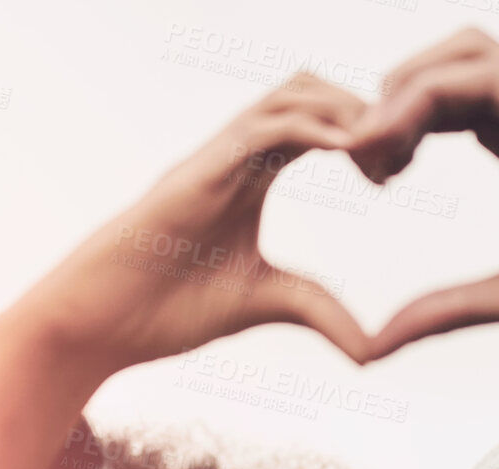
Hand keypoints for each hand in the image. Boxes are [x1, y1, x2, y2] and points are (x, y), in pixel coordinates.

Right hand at [0, 74, 371, 468]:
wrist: (99, 322)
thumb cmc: (163, 309)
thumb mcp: (264, 304)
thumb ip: (317, 310)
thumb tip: (371, 349)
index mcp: (251, 177)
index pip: (320, 124)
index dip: (366, 135)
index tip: (398, 174)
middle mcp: (235, 155)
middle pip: (312, 90)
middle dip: (365, 109)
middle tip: (400, 158)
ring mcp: (217, 158)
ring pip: (292, 93)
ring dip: (347, 109)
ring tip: (383, 151)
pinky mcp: (202, 172)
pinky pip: (265, 128)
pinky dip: (316, 128)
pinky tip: (352, 151)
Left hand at [351, 29, 498, 359]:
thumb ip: (449, 309)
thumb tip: (378, 344)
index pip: (445, 105)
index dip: (395, 128)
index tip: (375, 182)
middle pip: (443, 65)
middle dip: (386, 102)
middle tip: (366, 166)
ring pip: (459, 52)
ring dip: (399, 91)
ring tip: (375, 156)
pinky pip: (479, 71)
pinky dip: (419, 97)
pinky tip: (395, 150)